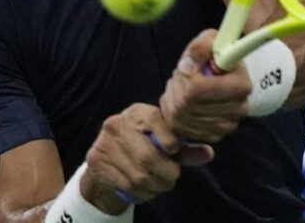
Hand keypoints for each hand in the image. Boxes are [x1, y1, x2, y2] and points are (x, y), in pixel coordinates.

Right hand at [81, 103, 209, 212]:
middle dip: (166, 172)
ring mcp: (104, 143)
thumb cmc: (141, 146)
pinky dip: (143, 192)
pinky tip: (146, 188)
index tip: (175, 149)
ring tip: (161, 184)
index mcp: (136, 113)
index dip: (168, 137)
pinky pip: (127, 185)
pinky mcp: (96, 161)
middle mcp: (117, 123)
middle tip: (173, 176)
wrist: (105, 159)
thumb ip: (184, 149)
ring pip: (138, 175)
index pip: (154, 118)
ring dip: (156, 185)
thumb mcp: (162, 142)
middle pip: (148, 156)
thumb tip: (208, 153)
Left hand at [160, 29, 251, 142]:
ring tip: (180, 85)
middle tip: (179, 75)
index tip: (186, 66)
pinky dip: (173, 114)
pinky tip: (180, 100)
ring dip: (172, 99)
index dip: (183, 77)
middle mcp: (238, 109)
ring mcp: (227, 126)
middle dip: (176, 87)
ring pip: (180, 117)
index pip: (197, 89)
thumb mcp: (210, 40)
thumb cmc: (217, 55)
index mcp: (241, 85)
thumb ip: (199, 48)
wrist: (226, 75)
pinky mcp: (214, 136)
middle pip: (186, 104)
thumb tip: (185, 68)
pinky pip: (181, 129)